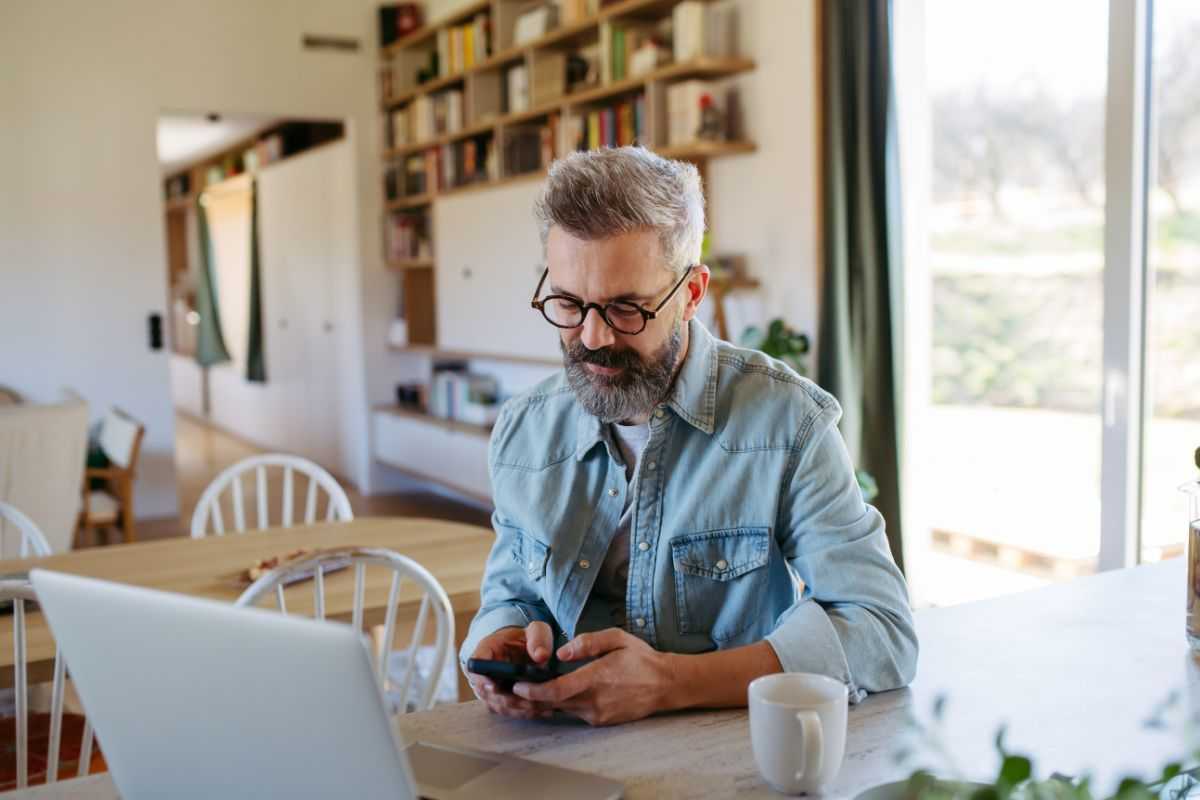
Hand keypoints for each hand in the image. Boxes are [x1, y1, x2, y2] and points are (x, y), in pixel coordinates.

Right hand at [466, 622, 556, 720]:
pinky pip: (507, 711)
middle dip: (508, 698)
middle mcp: (483, 671)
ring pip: (497, 704)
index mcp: (487, 648)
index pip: (475, 663)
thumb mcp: (536, 631)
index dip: (481, 678)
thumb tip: (541, 656)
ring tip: (542, 707)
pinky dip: (523, 712)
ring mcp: (489, 688)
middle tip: (530, 702)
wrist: (525, 649)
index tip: (494, 687)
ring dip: (518, 708)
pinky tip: (542, 710)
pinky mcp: (498, 700)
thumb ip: (538, 639)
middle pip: (486, 690)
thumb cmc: (527, 639)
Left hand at [513, 628, 675, 725]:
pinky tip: (564, 692)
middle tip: (515, 685)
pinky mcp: (601, 721)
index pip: (556, 690)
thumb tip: (561, 653)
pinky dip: (565, 703)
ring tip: (537, 685)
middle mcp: (594, 701)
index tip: (516, 684)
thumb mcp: (617, 638)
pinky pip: (576, 712)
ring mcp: (598, 714)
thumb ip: (587, 643)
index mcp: (595, 678)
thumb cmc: (641, 658)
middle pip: (553, 703)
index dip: (532, 689)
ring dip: (548, 699)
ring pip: (563, 708)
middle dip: (533, 695)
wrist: (666, 684)